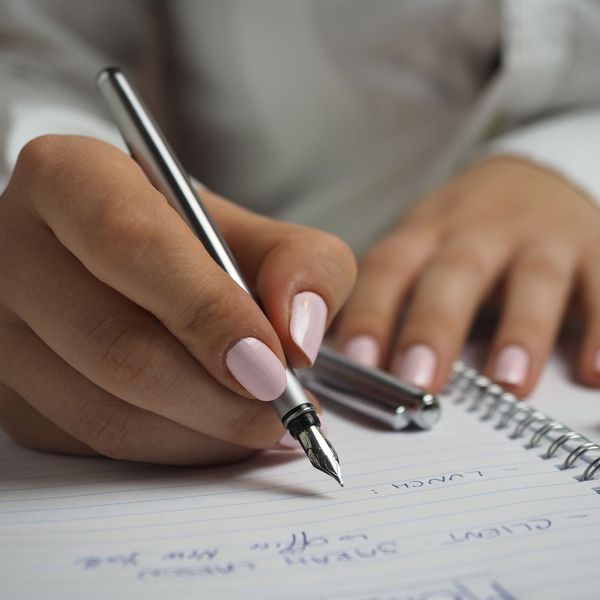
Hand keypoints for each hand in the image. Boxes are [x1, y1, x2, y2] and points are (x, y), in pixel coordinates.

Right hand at [0, 135, 355, 463]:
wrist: (145, 269)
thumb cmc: (201, 246)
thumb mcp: (264, 233)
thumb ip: (304, 266)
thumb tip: (298, 337)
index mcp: (71, 179)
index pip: (131, 243)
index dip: (207, 310)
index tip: (272, 362)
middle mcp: (17, 250)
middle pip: (116, 343)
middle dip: (217, 395)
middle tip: (283, 408)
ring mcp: (3, 330)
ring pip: (104, 411)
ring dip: (202, 432)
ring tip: (263, 422)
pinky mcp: (11, 393)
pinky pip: (96, 443)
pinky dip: (173, 448)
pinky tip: (215, 428)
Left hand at [335, 156, 599, 395]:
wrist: (529, 179)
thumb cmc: (462, 232)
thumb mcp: (421, 246)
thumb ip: (394, 297)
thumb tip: (356, 368)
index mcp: (427, 231)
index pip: (390, 267)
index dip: (372, 312)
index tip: (359, 362)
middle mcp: (481, 229)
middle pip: (455, 272)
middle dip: (436, 326)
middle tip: (420, 381)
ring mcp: (541, 237)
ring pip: (533, 279)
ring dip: (520, 331)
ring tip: (507, 383)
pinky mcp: (594, 247)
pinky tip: (594, 372)